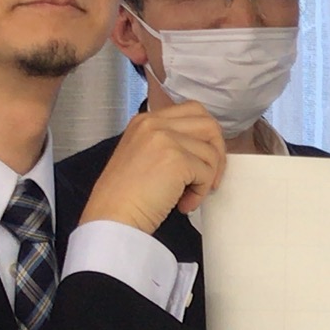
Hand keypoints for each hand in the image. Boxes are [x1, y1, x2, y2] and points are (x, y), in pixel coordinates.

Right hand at [81, 92, 227, 230]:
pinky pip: (207, 173)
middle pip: (208, 124)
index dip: (206, 137)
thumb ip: (168, 144)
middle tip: (208, 179)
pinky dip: (200, 193)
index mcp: (145, 121)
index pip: (193, 111)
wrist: (111, 218)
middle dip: (217, 153)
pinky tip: (183, 205)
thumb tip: (204, 150)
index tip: (204, 160)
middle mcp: (154, 124)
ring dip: (207, 179)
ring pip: (211, 152)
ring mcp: (165, 139)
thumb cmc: (125, 198)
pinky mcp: (176, 159)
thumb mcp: (142, 156)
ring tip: (187, 197)